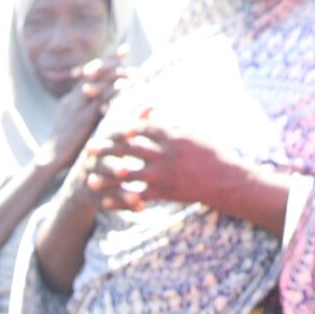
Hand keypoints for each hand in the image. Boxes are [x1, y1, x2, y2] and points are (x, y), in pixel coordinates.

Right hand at [38, 53, 126, 172]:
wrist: (50, 161)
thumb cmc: (66, 149)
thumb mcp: (75, 126)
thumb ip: (89, 115)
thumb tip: (106, 109)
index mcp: (70, 100)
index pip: (88, 75)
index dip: (103, 62)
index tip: (119, 52)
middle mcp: (73, 98)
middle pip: (94, 72)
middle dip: (111, 60)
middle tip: (126, 49)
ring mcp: (78, 106)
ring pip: (99, 82)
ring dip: (117, 74)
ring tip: (132, 69)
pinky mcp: (84, 117)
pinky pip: (101, 99)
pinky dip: (116, 91)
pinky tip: (128, 88)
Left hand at [90, 121, 254, 213]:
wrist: (225, 179)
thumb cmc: (210, 153)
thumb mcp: (192, 132)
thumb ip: (169, 123)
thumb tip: (150, 111)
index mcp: (172, 135)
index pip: (141, 128)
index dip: (122, 129)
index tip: (108, 130)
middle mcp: (165, 153)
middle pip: (129, 149)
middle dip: (107, 149)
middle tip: (89, 150)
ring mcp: (164, 173)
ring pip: (129, 175)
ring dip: (108, 178)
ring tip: (90, 180)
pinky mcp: (165, 192)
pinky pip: (138, 196)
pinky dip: (121, 200)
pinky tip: (106, 203)